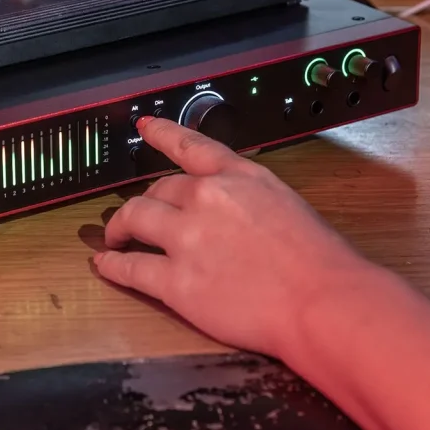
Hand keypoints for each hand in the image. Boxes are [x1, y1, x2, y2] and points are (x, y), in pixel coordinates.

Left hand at [94, 117, 375, 358]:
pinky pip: (130, 267)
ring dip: (120, 227)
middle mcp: (207, 198)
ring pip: (134, 217)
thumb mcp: (286, 203)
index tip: (145, 128)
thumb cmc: (318, 262)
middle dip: (146, 200)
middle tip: (138, 213)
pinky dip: (112, 265)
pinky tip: (106, 264)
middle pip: (158, 188)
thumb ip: (248, 197)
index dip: (162, 134)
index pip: (189, 145)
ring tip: (115, 236)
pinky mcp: (176, 281)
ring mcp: (187, 238)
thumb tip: (230, 208)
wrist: (323, 302)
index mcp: (238, 176)